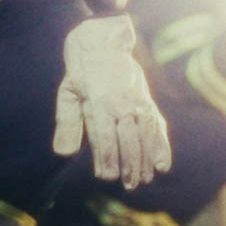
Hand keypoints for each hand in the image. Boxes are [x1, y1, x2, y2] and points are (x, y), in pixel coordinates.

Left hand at [53, 15, 172, 188]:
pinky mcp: (146, 100)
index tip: (106, 177)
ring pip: (145, 134)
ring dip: (146, 158)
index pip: (104, 136)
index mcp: (99, 101)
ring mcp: (136, 101)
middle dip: (129, 164)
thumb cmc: (81, 71)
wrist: (103, 40)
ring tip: (145, 179)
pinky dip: (161, 144)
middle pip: (128, 138)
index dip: (107, 157)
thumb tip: (63, 154)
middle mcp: (121, 102)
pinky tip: (163, 164)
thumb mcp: (67, 93)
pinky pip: (156, 124)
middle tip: (129, 185)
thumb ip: (67, 123)